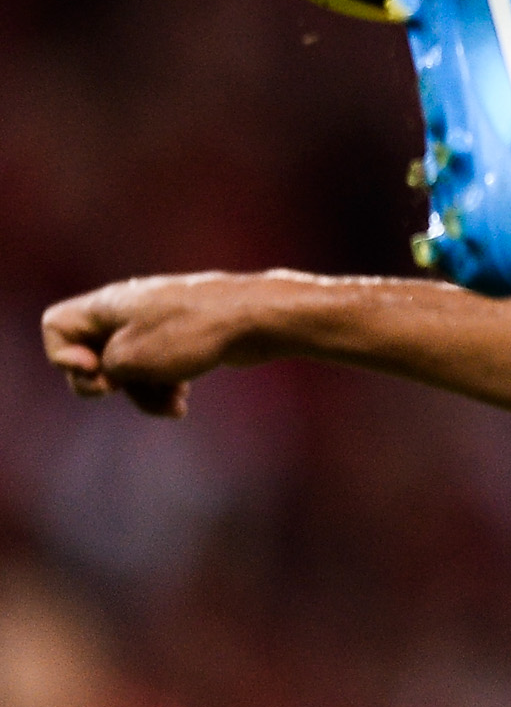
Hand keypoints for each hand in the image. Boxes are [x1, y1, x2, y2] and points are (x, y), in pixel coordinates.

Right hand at [39, 274, 280, 417]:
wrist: (258, 318)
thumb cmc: (192, 333)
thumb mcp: (130, 359)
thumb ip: (101, 371)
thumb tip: (112, 376)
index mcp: (107, 305)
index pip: (56, 325)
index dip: (63, 355)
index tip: (96, 369)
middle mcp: (127, 311)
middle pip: (90, 353)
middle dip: (106, 382)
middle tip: (124, 388)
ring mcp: (156, 325)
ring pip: (127, 368)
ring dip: (140, 392)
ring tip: (172, 401)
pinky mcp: (182, 339)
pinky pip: (156, 370)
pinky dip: (163, 387)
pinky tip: (183, 401)